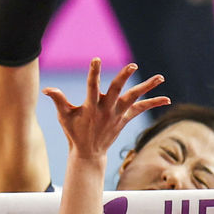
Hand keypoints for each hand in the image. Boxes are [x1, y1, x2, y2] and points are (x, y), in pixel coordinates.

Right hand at [43, 59, 168, 161]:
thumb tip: (46, 89)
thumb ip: (58, 100)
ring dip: (148, 88)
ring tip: (160, 77)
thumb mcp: (64, 117)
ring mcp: (117, 115)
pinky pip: (141, 109)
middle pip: (116, 90)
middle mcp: (106, 110)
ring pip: (134, 98)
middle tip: (132, 65)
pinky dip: (153, 103)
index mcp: (90, 107)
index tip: (96, 60)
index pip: (92, 86)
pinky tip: (167, 99)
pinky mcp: (125, 119)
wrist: (89, 153)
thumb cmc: (74, 132)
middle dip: (123, 77)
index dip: (94, 73)